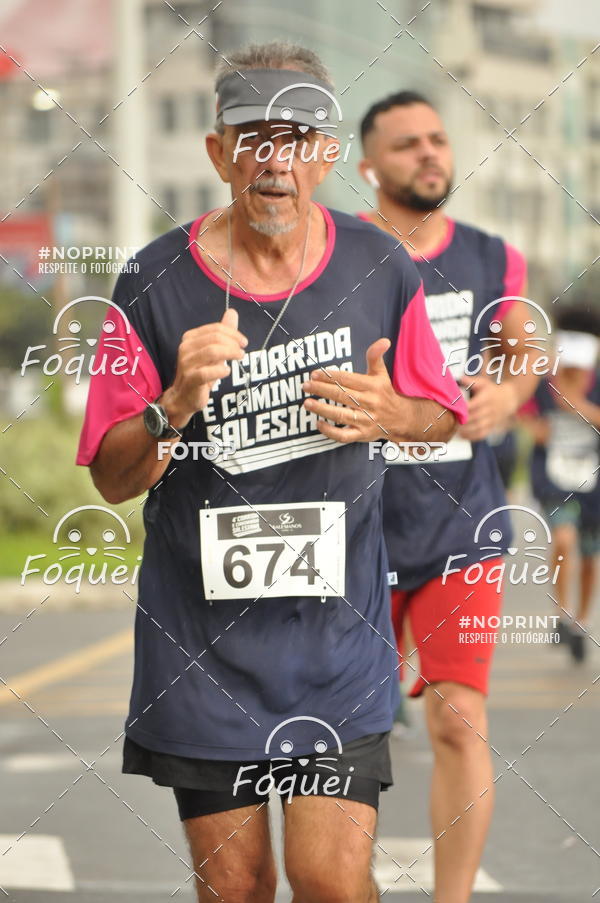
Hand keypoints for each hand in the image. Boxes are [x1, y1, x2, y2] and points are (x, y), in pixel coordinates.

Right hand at [162, 309, 246, 426]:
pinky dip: (220, 370)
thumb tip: (232, 312)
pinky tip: (226, 371)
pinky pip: (207, 372)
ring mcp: (186, 364)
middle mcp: (185, 348)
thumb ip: (222, 333)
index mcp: (190, 338)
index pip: (215, 329)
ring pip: (212, 352)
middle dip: (233, 343)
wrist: (183, 397)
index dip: (233, 333)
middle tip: (242, 351)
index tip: (243, 342)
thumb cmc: (200, 372)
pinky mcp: (190, 379)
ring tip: (239, 358)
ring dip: (230, 353)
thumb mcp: (212, 351)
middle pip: (214, 338)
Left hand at [302, 338, 403, 442]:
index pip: (348, 379)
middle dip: (322, 390)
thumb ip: (375, 357)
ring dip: (322, 409)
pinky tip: (318, 423)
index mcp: (372, 386)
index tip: (314, 374)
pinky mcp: (362, 435)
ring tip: (307, 403)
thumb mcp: (381, 374)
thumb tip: (384, 341)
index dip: (330, 376)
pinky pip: (344, 436)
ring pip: (341, 415)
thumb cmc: (384, 393)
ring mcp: (365, 420)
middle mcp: (369, 403)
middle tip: (306, 386)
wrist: (400, 419)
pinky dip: (331, 431)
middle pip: (342, 395)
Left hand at [458, 376, 516, 440]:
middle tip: (450, 421)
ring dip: (466, 430)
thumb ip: (471, 381)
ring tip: (455, 429)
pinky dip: (472, 437)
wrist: (508, 399)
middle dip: (462, 420)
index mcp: (486, 398)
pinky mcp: (492, 427)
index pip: (473, 404)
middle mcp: (490, 409)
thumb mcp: (483, 383)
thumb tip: (460, 379)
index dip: (463, 408)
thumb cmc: (491, 391)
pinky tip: (463, 436)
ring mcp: (492, 419)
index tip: (453, 409)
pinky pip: (482, 434)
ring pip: (478, 427)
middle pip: (474, 417)